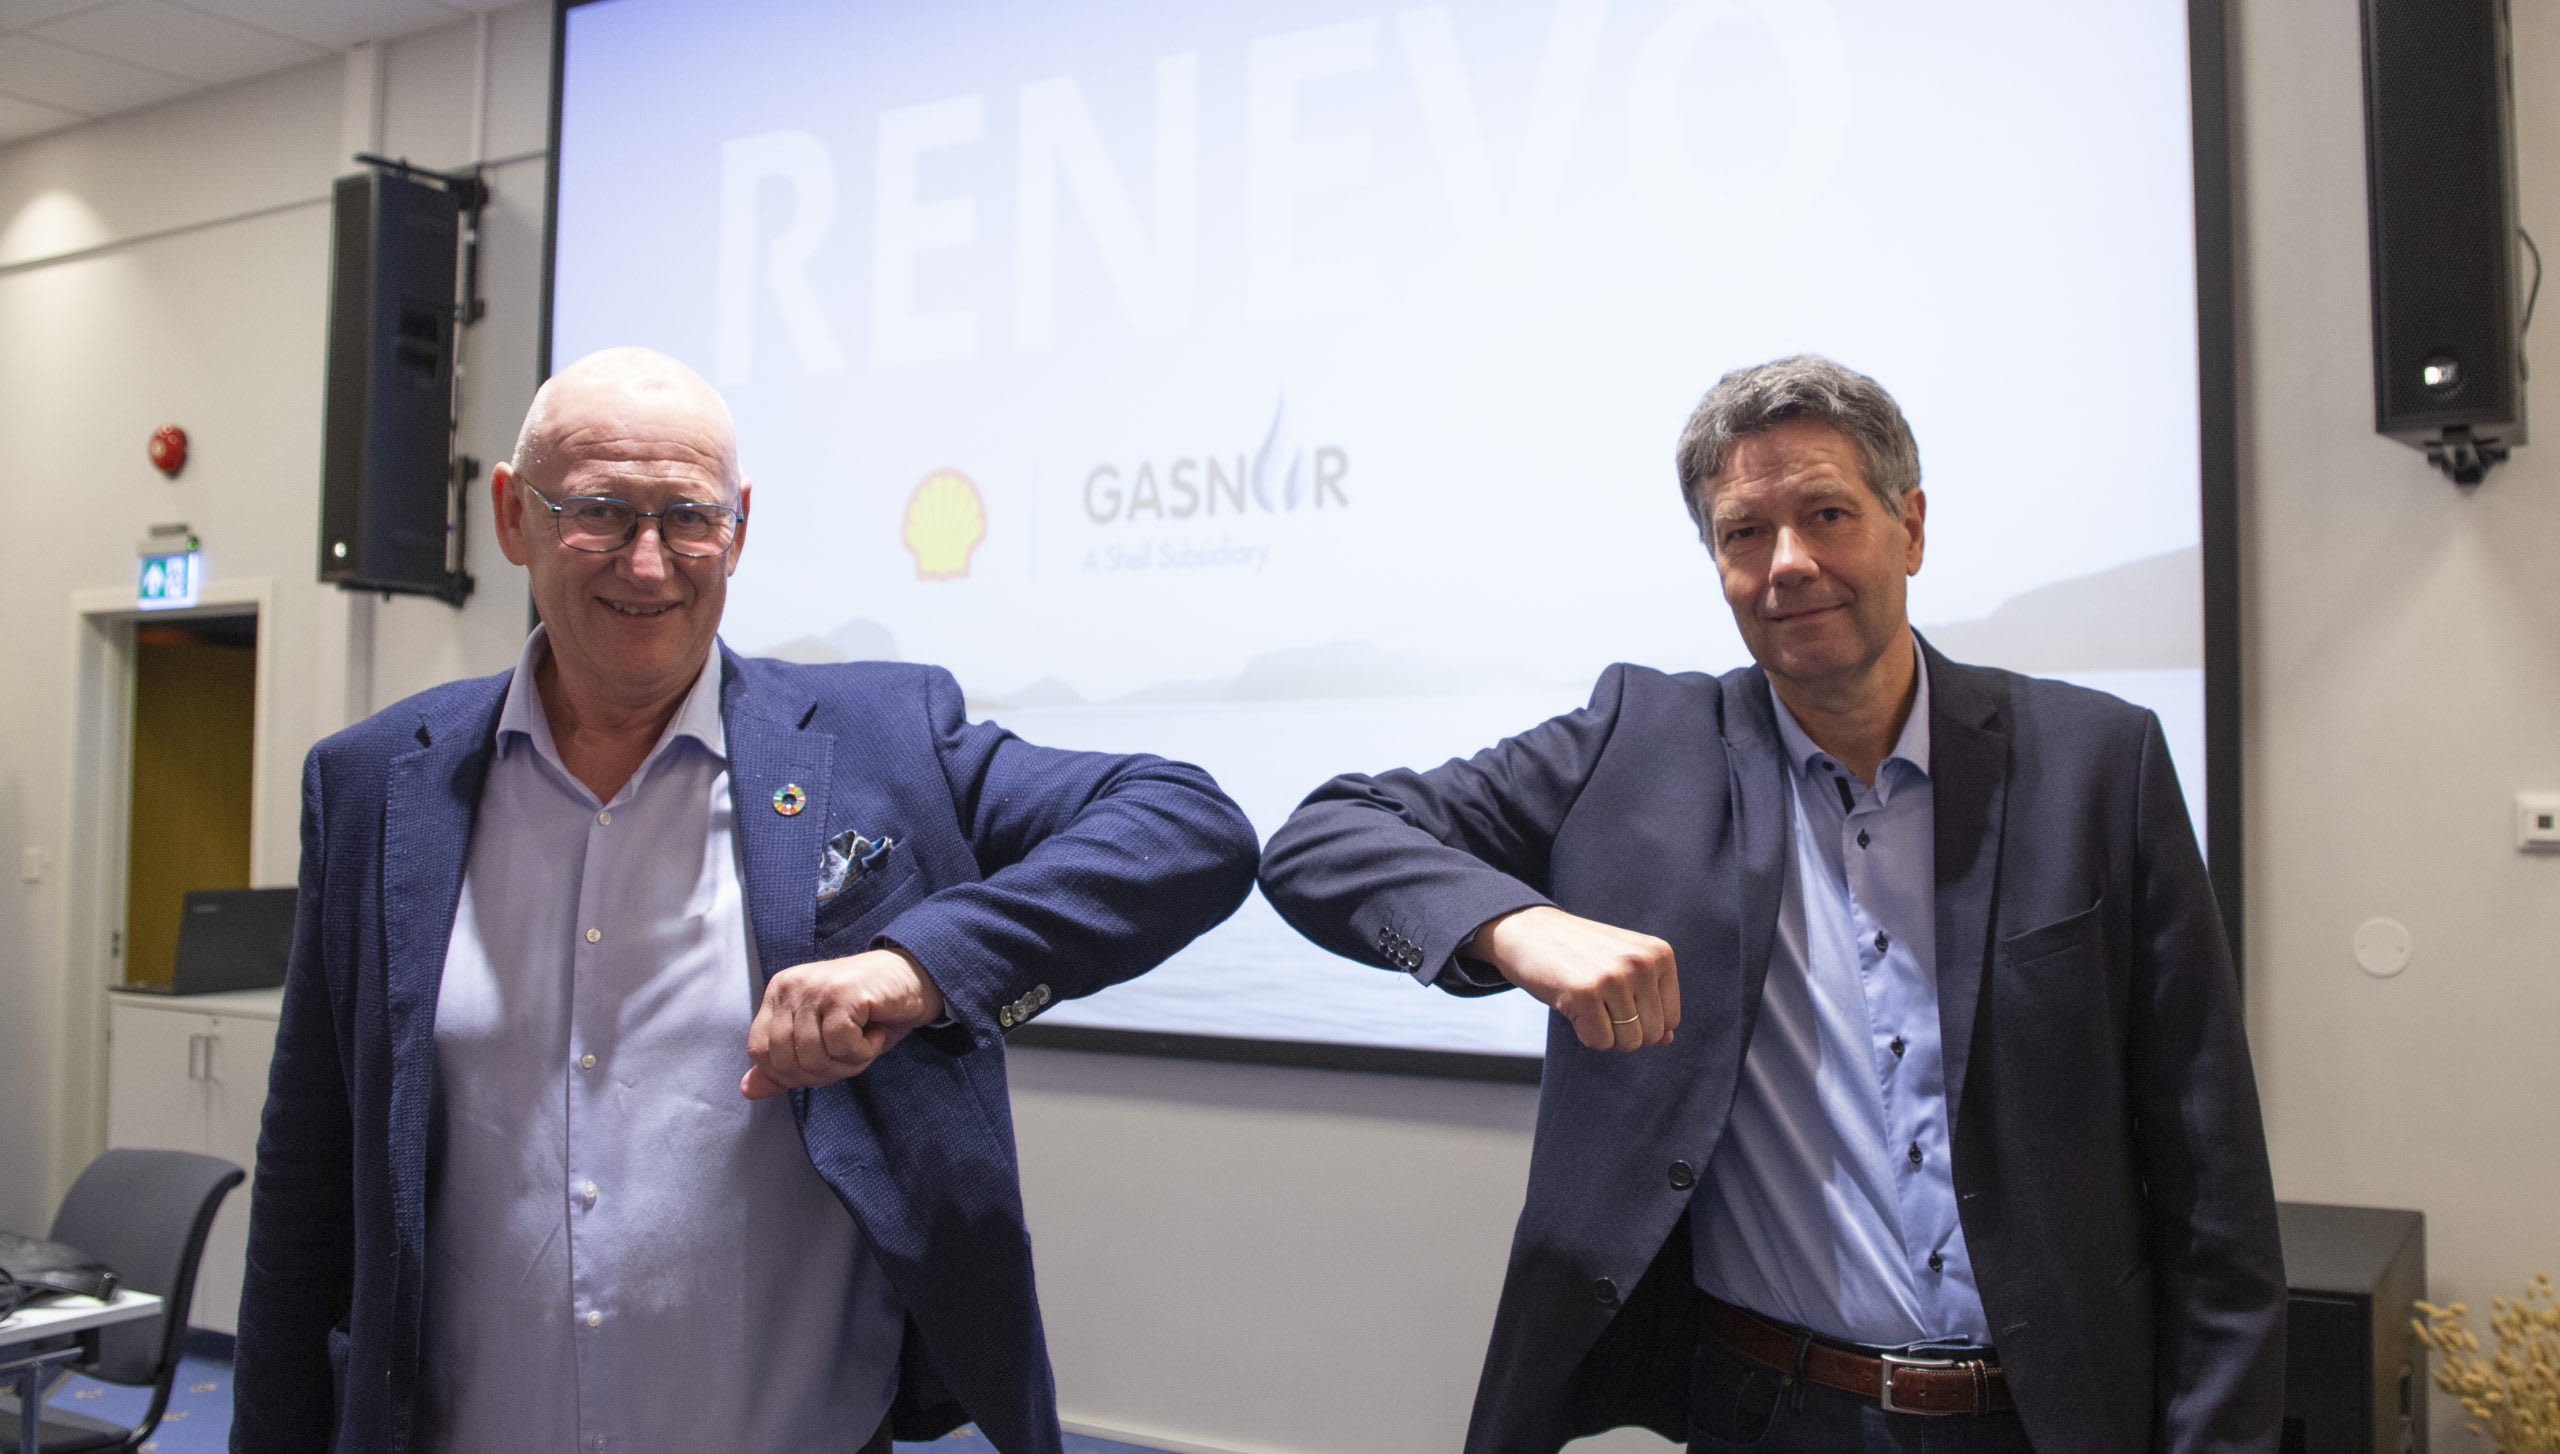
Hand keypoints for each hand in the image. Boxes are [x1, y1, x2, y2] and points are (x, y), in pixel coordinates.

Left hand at [742, 944, 945, 1098]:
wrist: (917, 979)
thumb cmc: (869, 1013)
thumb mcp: (822, 1041)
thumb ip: (785, 1064)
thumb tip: (748, 1090)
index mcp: (779, 993)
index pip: (760, 1052)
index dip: (790, 1073)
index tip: (824, 1064)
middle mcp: (791, 986)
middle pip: (786, 1060)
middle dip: (822, 1072)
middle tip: (850, 1053)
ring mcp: (816, 987)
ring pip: (813, 1057)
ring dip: (847, 1063)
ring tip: (865, 1042)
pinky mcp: (843, 994)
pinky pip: (841, 1046)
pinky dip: (863, 1052)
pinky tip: (875, 1033)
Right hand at [1472, 906, 1678, 1051]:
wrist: (1528, 930)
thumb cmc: (1578, 952)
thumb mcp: (1623, 966)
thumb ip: (1650, 1000)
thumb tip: (1668, 1040)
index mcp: (1659, 954)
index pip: (1671, 1019)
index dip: (1642, 1021)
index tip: (1617, 999)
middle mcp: (1642, 963)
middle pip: (1652, 1034)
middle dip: (1624, 1031)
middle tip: (1599, 1003)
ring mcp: (1614, 977)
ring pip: (1628, 1041)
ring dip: (1604, 1033)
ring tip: (1586, 1002)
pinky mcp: (1585, 993)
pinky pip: (1600, 1042)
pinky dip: (1585, 1034)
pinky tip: (1572, 1006)